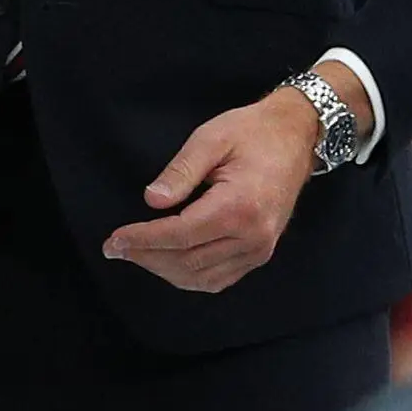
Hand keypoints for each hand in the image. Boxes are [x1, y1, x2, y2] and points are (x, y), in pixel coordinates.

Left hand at [102, 86, 323, 293]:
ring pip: (202, 277)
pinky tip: (167, 262)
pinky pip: (220, 278)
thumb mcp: (211, 138)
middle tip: (114, 249)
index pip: (179, 235)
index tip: (114, 240)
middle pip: (187, 262)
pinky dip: (189, 276)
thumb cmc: (253, 132)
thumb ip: (180, 171)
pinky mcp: (261, 252)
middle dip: (146, 257)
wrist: (296, 136)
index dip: (143, 240)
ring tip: (136, 255)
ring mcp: (260, 249)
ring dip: (164, 270)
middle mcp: (252, 236)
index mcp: (239, 207)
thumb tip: (152, 201)